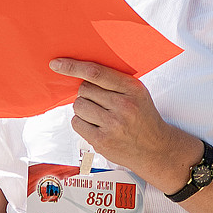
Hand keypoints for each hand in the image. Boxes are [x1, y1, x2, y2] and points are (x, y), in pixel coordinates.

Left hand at [49, 58, 185, 180]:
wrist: (155, 149)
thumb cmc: (143, 117)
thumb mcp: (137, 93)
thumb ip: (114, 81)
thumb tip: (81, 72)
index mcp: (132, 89)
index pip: (96, 73)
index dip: (73, 67)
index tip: (57, 64)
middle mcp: (123, 105)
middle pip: (84, 89)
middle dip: (86, 94)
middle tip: (100, 102)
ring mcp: (112, 124)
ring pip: (78, 106)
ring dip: (83, 109)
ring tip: (99, 116)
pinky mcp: (102, 141)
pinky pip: (77, 123)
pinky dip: (82, 123)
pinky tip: (96, 126)